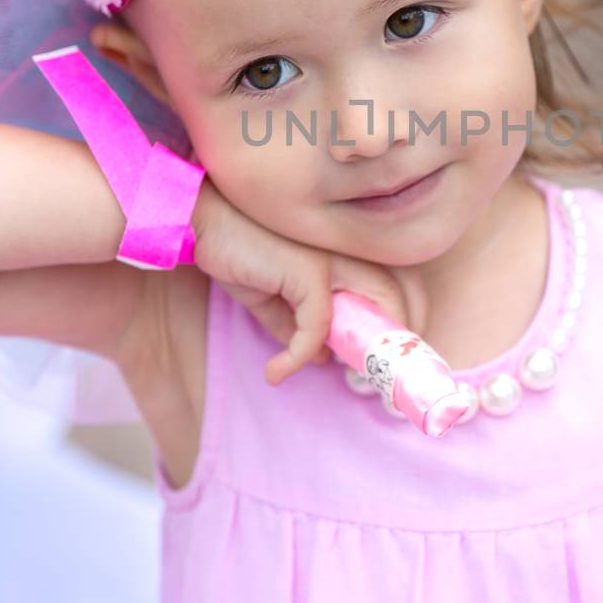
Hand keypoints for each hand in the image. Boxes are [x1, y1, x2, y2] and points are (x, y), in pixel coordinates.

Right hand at [190, 177, 408, 385]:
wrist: (205, 222)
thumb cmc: (238, 251)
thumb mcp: (270, 296)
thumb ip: (295, 325)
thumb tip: (317, 359)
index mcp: (344, 254)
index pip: (392, 287)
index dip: (395, 324)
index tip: (379, 360)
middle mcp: (346, 252)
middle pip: (398, 295)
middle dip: (393, 340)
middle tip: (371, 377)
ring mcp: (332, 259)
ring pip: (376, 308)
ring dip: (365, 351)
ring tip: (351, 380)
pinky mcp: (309, 272)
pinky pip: (316, 327)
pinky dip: (297, 355)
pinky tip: (276, 370)